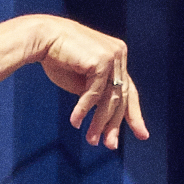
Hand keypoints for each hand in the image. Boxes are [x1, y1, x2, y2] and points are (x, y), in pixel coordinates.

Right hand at [32, 19, 146, 150]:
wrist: (41, 38)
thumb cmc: (57, 58)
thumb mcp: (82, 80)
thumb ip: (97, 93)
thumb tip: (107, 117)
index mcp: (118, 56)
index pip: (129, 90)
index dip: (134, 115)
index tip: (142, 135)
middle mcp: (119, 54)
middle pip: (122, 97)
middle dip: (114, 124)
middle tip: (109, 145)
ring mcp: (112, 56)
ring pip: (110, 98)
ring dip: (99, 122)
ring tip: (91, 140)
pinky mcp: (101, 61)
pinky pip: (94, 93)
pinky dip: (84, 109)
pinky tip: (75, 122)